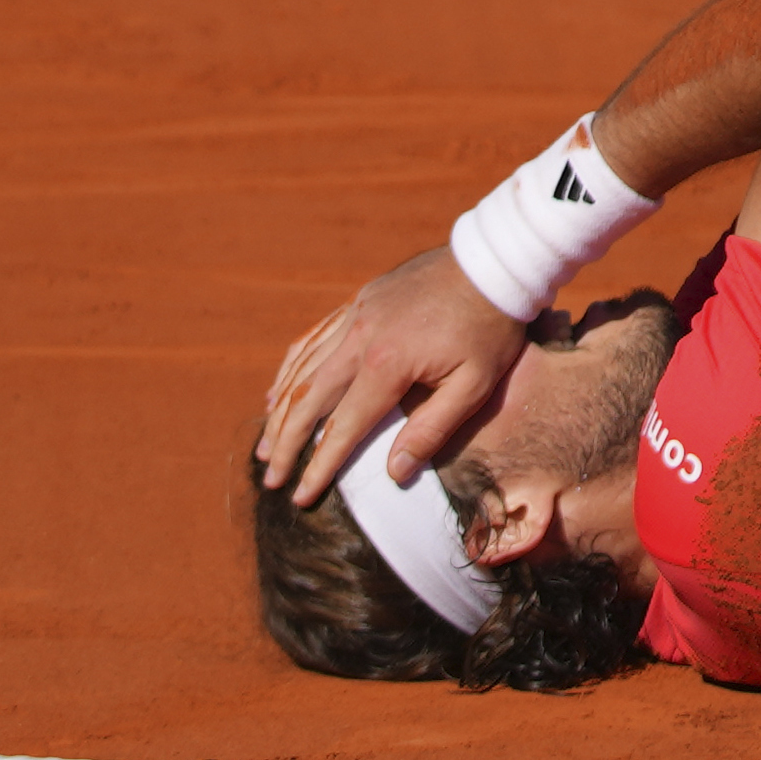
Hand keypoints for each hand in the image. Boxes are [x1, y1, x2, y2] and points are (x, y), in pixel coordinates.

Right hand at [252, 245, 527, 499]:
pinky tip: (279, 391)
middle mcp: (360, 337)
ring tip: (266, 445)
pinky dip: (291, 369)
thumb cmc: (491, 327)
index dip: (319, 466)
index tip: (301, 497)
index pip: (343, 427)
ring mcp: (356, 315)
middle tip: (271, 479)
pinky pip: (313, 339)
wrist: (494, 263)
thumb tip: (395, 473)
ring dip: (280, 410)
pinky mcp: (360, 301)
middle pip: (308, 400)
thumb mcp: (475, 386)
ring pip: (303, 369)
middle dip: (286, 444)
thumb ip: (431, 430)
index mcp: (387, 363)